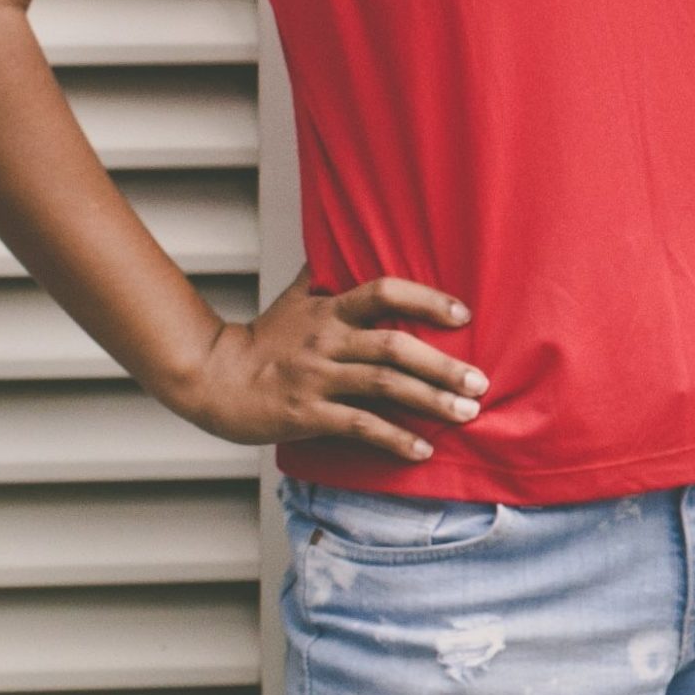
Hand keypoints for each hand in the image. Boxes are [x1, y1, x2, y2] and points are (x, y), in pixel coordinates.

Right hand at [165, 269, 487, 463]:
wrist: (213, 379)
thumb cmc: (262, 339)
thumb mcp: (294, 298)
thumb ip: (326, 275)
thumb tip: (345, 244)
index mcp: (330, 311)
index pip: (384, 292)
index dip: (426, 300)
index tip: (464, 315)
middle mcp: (328, 341)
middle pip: (395, 346)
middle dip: (443, 365)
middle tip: (481, 381)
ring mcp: (318, 378)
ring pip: (384, 387)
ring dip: (431, 401)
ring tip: (467, 413)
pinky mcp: (307, 414)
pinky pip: (360, 426)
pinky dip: (395, 439)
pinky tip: (422, 450)